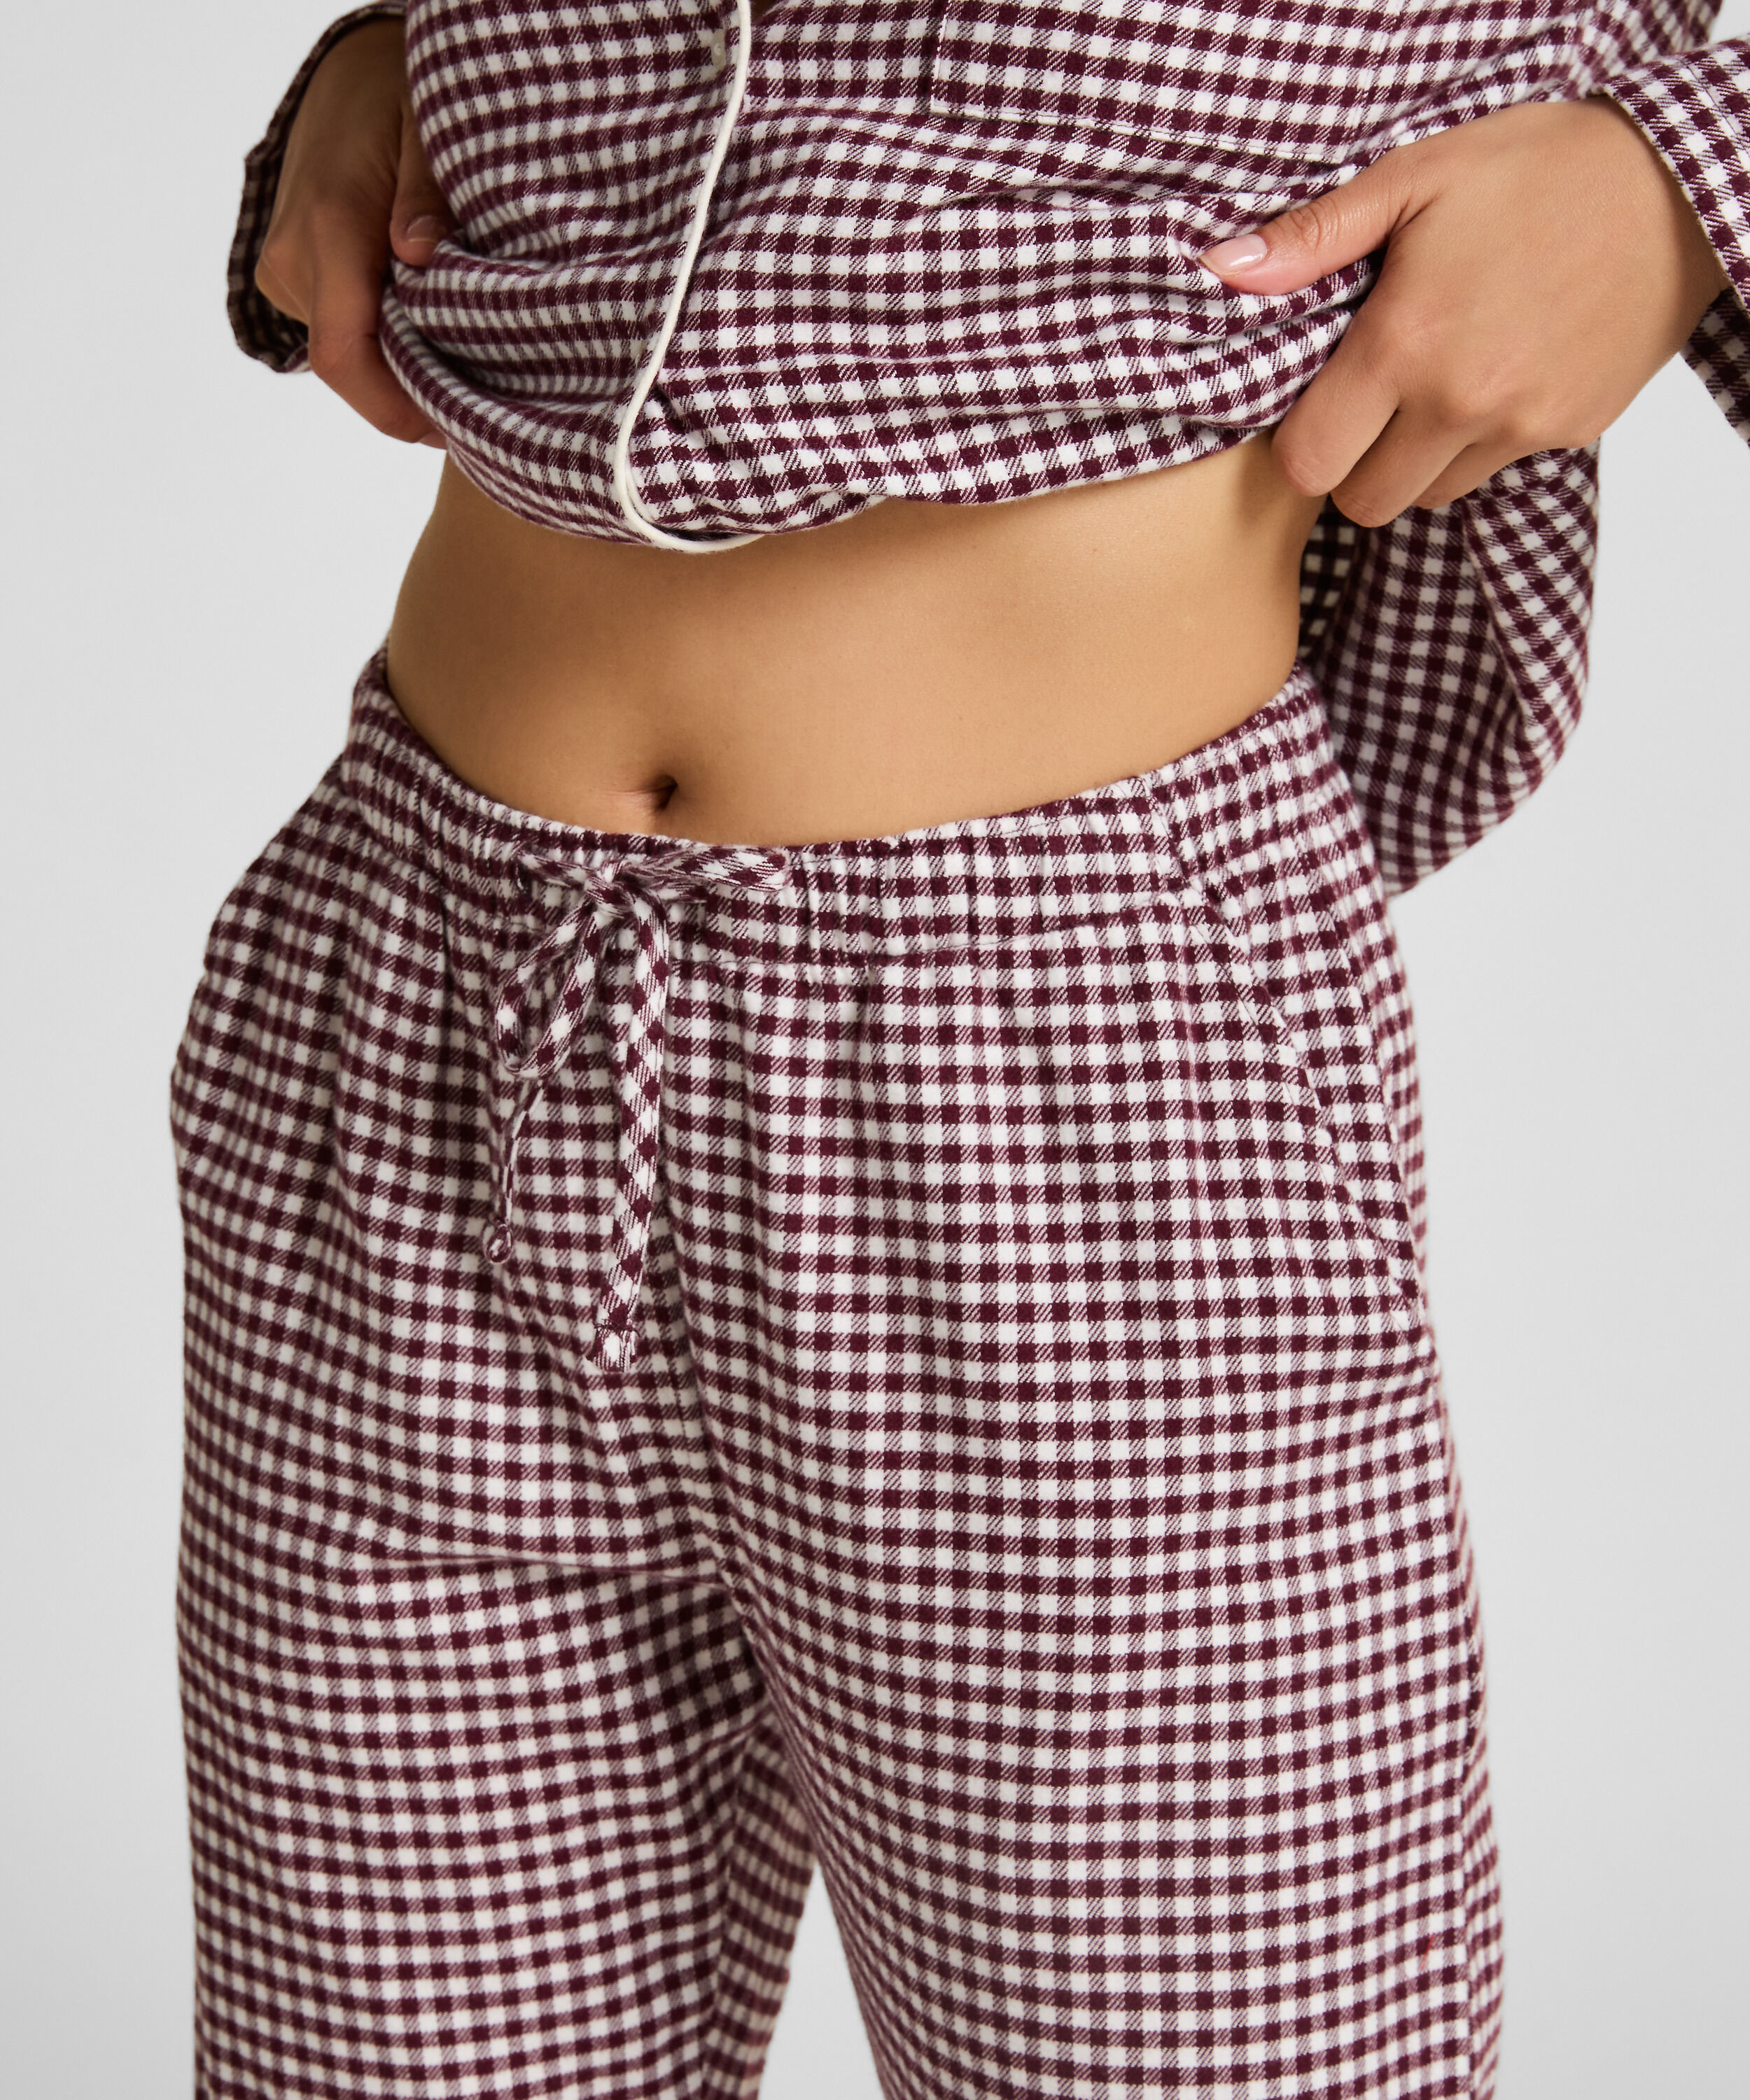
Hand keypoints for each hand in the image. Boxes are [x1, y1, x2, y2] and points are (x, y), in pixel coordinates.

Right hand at [254, 19, 451, 444]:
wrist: (345, 78)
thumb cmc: (396, 98)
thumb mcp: (427, 128)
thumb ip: (428, 192)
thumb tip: (422, 253)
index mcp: (330, 227)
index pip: (348, 357)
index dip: (399, 410)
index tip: (457, 428)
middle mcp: (294, 255)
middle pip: (350, 368)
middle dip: (411, 397)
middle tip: (480, 408)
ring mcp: (283, 269)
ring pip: (346, 352)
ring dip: (399, 368)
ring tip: (462, 361)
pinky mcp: (287, 275)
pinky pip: (338, 329)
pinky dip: (383, 341)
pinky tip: (428, 327)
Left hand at [1201, 98, 1728, 525]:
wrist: (1676, 185)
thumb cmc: (1540, 170)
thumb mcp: (1416, 176)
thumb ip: (1315, 238)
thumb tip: (1223, 271)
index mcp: (1405, 345)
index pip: (1308, 463)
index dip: (1302, 444)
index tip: (1317, 407)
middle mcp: (1460, 401)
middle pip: (1364, 502)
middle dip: (1355, 466)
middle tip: (1371, 406)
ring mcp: (1519, 425)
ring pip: (1429, 496)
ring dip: (1417, 461)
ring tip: (1437, 384)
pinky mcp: (1568, 433)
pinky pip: (1495, 470)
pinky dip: (1482, 442)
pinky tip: (1498, 374)